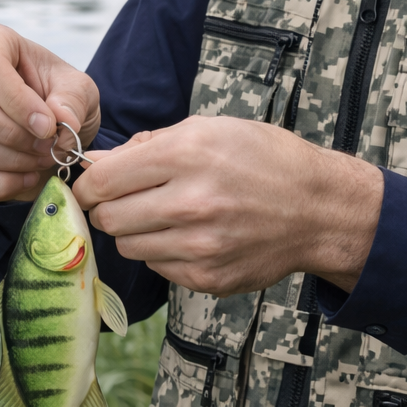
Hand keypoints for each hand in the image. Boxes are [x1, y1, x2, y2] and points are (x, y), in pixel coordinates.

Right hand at [0, 23, 99, 202]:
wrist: (43, 127)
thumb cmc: (56, 97)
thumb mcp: (78, 90)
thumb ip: (73, 100)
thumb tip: (59, 120)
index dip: (17, 101)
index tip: (48, 127)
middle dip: (10, 134)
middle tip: (46, 148)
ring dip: (6, 162)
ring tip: (40, 162)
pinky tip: (24, 180)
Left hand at [73, 115, 382, 296]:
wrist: (318, 209)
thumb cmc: (264, 159)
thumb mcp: (211, 129)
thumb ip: (148, 145)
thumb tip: (96, 163)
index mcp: (187, 155)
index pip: (100, 181)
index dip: (87, 183)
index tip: (91, 184)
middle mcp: (189, 203)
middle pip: (107, 217)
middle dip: (108, 207)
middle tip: (128, 199)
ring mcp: (198, 246)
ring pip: (127, 246)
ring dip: (135, 231)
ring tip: (165, 215)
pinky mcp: (206, 277)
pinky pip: (156, 266)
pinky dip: (162, 251)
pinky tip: (189, 235)